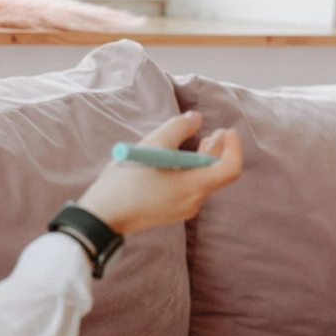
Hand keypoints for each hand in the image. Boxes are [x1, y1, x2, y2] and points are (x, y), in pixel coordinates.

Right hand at [76, 112, 242, 234]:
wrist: (101, 217)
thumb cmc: (125, 181)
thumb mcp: (152, 146)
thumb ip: (177, 128)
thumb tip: (196, 118)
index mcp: (193, 188)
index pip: (231, 170)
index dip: (234, 148)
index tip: (228, 131)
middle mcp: (194, 201)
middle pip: (217, 174)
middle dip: (220, 151)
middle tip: (220, 131)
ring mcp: (183, 209)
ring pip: (204, 180)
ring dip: (206, 159)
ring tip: (207, 140)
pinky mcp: (172, 210)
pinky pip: (191, 188)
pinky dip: (193, 170)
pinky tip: (184, 158)